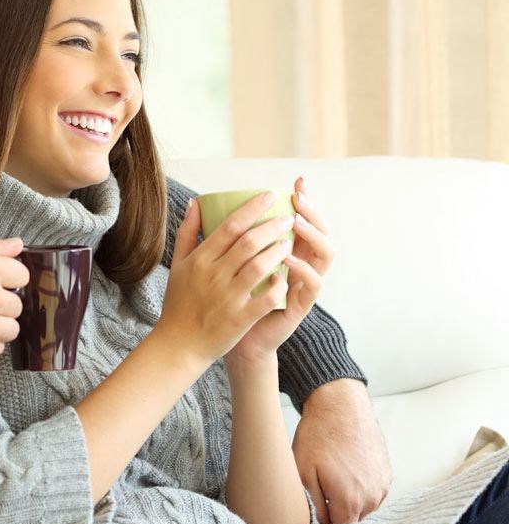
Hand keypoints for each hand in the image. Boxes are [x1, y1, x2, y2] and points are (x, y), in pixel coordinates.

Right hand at [158, 191, 293, 365]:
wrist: (179, 344)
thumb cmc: (179, 302)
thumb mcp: (178, 265)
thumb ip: (188, 232)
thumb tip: (196, 203)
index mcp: (200, 260)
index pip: (230, 226)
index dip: (252, 208)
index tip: (270, 195)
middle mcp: (214, 275)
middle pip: (248, 243)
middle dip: (272, 226)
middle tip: (287, 217)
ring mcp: (228, 297)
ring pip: (259, 267)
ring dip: (277, 252)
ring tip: (289, 242)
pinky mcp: (240, 318)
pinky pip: (265, 299)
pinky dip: (277, 286)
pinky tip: (285, 276)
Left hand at [228, 177, 333, 362]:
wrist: (228, 340)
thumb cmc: (224, 299)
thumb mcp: (218, 262)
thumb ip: (212, 234)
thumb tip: (198, 201)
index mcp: (282, 250)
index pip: (302, 219)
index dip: (304, 201)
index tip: (297, 182)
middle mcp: (298, 263)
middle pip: (320, 231)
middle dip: (312, 212)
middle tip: (298, 199)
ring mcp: (302, 284)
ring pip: (324, 254)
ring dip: (311, 236)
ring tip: (294, 223)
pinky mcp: (300, 306)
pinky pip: (312, 286)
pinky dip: (302, 270)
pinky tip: (288, 260)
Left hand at [292, 378, 391, 523]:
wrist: (340, 404)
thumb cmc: (318, 435)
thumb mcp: (302, 470)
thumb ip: (312, 505)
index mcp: (349, 500)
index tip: (313, 516)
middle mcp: (372, 497)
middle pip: (352, 521)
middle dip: (335, 514)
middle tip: (319, 493)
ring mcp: (382, 485)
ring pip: (363, 508)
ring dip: (348, 502)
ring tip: (332, 478)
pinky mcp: (386, 474)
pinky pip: (372, 493)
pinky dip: (359, 489)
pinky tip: (345, 472)